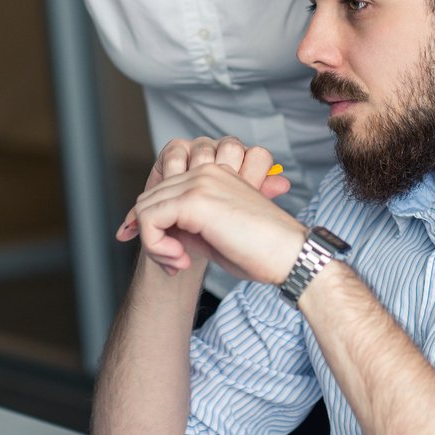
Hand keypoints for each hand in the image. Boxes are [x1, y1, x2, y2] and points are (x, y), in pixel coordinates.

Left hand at [131, 163, 307, 285]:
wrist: (289, 256)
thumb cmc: (260, 251)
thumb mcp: (215, 235)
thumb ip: (187, 225)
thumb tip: (158, 231)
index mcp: (214, 175)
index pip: (163, 190)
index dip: (151, 223)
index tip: (164, 252)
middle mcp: (205, 172)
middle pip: (149, 198)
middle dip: (152, 235)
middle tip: (175, 262)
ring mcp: (200, 182)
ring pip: (145, 208)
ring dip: (154, 242)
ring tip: (178, 262)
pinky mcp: (195, 199)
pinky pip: (150, 219)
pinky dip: (156, 245)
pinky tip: (181, 260)